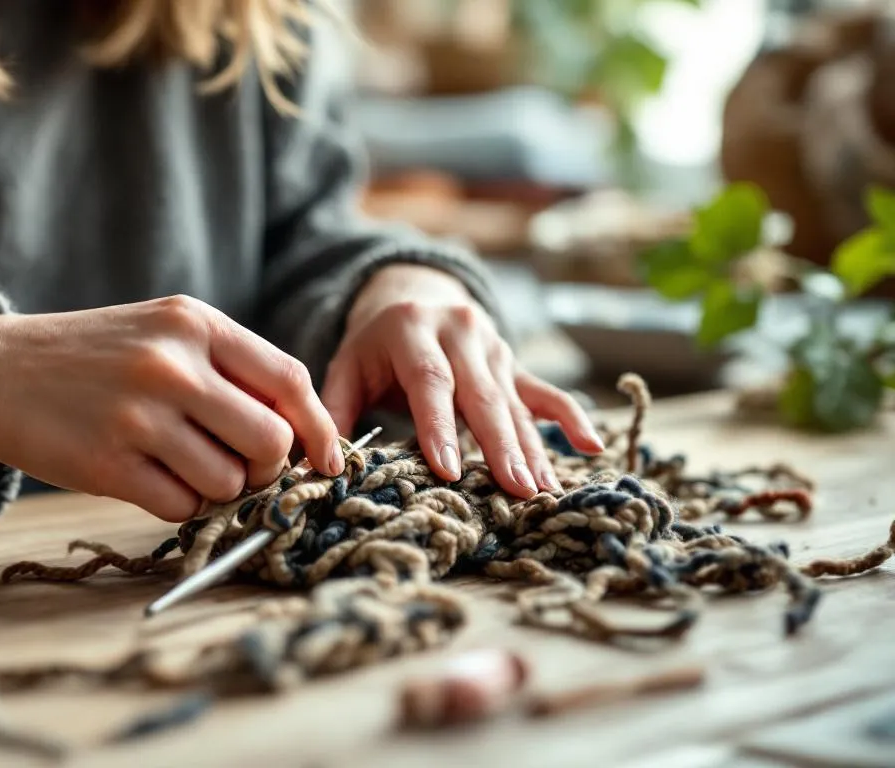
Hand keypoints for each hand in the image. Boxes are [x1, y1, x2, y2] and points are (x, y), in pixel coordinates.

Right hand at [0, 295, 343, 521]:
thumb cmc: (93, 357)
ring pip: (229, 480)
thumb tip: (300, 430)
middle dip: (267, 466)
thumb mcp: (162, 332)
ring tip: (182, 465)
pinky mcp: (109, 465)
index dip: (318, 427)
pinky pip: (182, 506)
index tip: (325, 458)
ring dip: (218, 487)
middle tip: (242, 465)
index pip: (289, 379)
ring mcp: (139, 417)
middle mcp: (172, 366)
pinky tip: (150, 478)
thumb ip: (229, 367)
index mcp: (194, 324)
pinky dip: (178, 503)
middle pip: (270, 439)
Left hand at [320, 264, 603, 497]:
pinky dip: (570, 419)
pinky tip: (592, 447)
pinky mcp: (513, 362)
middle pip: (481, 395)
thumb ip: (335, 411)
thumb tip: (325, 466)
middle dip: (498, 446)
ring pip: (514, 402)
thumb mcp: (347, 366)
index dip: (439, 427)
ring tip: (541, 490)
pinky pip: (545, 392)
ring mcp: (494, 346)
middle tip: (513, 490)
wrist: (413, 293)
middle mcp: (460, 332)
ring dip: (531, 448)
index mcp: (412, 330)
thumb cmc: (374, 345)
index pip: (429, 381)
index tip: (448, 470)